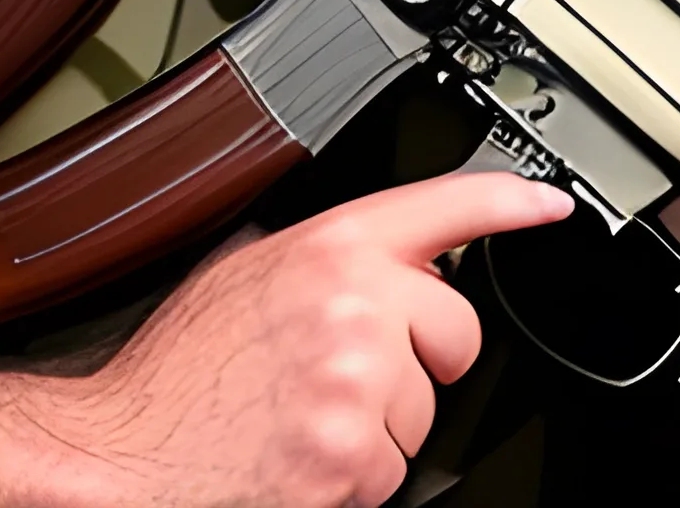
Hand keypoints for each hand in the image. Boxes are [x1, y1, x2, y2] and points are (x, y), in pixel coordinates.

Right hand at [62, 172, 571, 507]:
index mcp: (330, 246)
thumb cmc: (180, 369)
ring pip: (425, 409)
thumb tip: (377, 259)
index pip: (443, 208)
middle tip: (351, 369)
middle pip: (455, 331)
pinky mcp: (353, 460)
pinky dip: (356, 475)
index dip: (508, 204)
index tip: (550, 207)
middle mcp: (354, 305)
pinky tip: (302, 453)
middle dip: (418, 357)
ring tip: (308, 412)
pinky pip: (394, 471)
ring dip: (382, 422)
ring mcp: (357, 385)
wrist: (129, 453)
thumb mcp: (246, 270)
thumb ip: (323, 256)